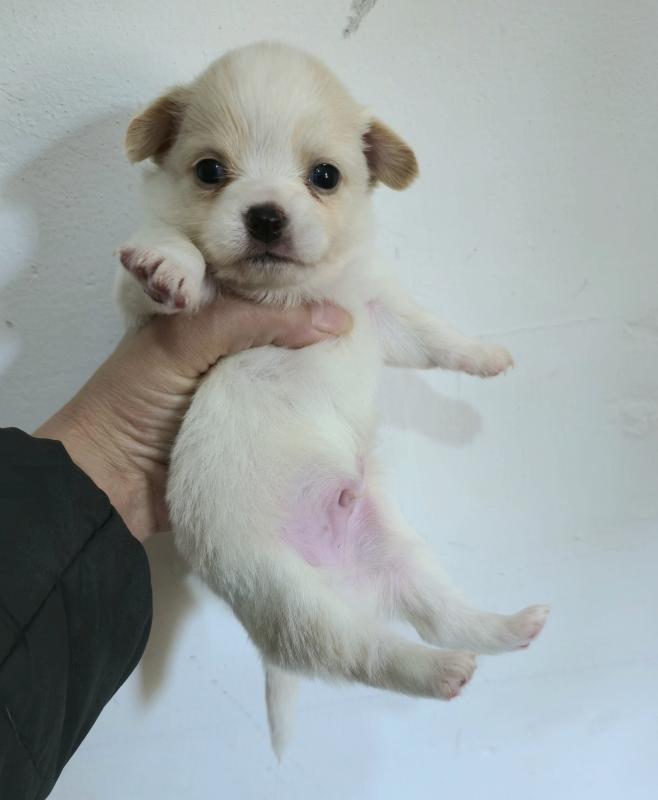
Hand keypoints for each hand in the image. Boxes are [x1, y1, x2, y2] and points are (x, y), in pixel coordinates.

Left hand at [35, 298, 350, 540]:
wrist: (110, 481)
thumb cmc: (135, 397)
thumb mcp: (185, 339)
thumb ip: (252, 321)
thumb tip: (337, 319)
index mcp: (208, 312)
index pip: (264, 286)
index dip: (303, 281)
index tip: (350, 277)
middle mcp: (231, 345)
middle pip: (287, 328)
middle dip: (322, 325)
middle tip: (371, 319)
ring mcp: (245, 388)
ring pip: (295, 369)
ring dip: (326, 368)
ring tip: (370, 357)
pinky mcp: (256, 427)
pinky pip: (293, 411)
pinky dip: (317, 407)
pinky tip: (350, 398)